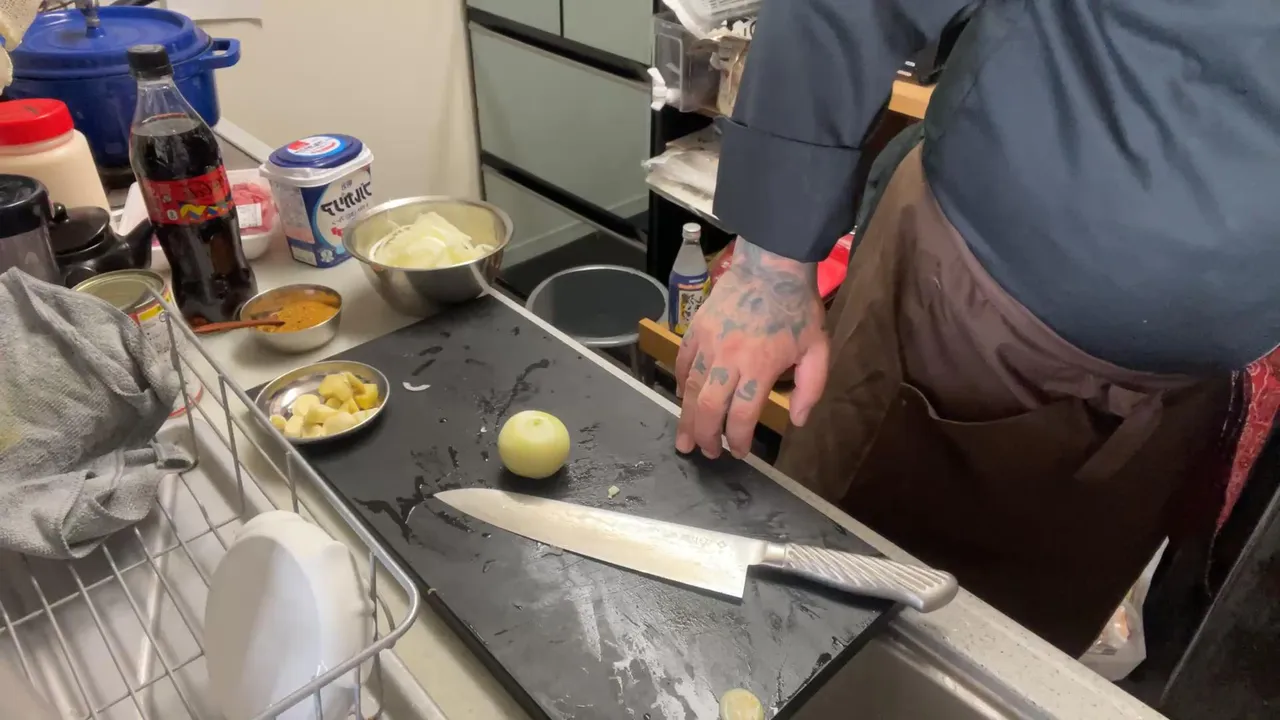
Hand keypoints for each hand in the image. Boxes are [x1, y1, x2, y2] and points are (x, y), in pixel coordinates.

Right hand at [675, 239, 828, 458]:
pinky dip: (681, 384)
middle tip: (708, 453)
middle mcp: (729, 359)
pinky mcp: (695, 329)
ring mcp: (708, 343)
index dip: (739, 440)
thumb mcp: (818, 348)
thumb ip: (811, 388)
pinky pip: (683, 364)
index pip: (742, 415)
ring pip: (691, 390)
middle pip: (709, 408)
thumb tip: (797, 421)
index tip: (740, 452)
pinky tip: (683, 399)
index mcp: (760, 367)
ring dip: (687, 419)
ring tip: (685, 441)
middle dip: (707, 437)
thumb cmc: (797, 308)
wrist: (771, 264)